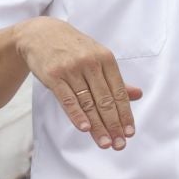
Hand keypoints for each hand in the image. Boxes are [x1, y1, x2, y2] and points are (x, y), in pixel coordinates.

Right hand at [16, 18, 141, 150]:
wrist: (40, 33)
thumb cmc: (73, 48)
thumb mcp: (97, 57)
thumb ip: (116, 79)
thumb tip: (138, 94)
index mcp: (105, 59)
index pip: (118, 92)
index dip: (125, 114)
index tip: (129, 133)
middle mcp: (90, 63)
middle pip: (105, 100)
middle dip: (113, 125)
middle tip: (119, 145)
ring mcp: (71, 69)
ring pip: (87, 102)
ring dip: (97, 125)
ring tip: (104, 143)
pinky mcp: (53, 75)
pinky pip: (67, 98)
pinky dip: (76, 114)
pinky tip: (85, 128)